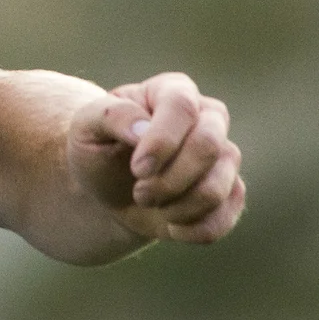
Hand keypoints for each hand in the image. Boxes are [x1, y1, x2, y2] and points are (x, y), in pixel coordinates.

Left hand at [69, 72, 244, 244]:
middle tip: (140, 192)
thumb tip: (143, 128)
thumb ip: (112, 117)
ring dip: (177, 207)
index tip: (137, 169)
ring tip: (148, 202)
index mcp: (172, 90)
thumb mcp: (86, 126)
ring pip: (219, 187)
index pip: (182, 107)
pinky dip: (191, 229)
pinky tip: (169, 223)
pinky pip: (224, 218)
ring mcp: (225, 157)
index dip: (162, 142)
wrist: (109, 188)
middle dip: (170, 180)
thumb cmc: (98, 148)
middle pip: (208, 146)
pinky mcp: (232, 193)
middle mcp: (209, 118)